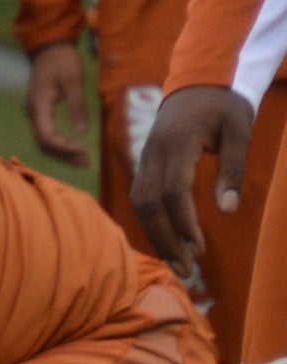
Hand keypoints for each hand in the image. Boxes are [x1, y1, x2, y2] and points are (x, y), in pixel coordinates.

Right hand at [24, 42, 89, 167]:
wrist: (49, 47)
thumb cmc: (62, 60)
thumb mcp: (74, 80)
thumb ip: (77, 105)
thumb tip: (81, 131)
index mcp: (38, 106)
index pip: (46, 136)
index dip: (63, 147)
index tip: (83, 149)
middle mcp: (32, 113)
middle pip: (44, 143)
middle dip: (64, 155)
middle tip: (86, 162)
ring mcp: (34, 114)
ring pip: (44, 142)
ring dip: (62, 153)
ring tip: (82, 160)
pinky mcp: (39, 113)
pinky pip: (46, 134)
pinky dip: (59, 144)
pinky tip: (73, 147)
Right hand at [131, 85, 254, 276]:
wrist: (197, 80)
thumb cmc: (223, 105)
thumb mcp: (239, 130)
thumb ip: (233, 169)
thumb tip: (227, 211)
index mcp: (176, 143)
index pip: (173, 191)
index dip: (184, 222)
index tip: (200, 247)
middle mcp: (152, 153)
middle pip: (148, 205)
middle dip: (165, 239)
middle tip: (186, 269)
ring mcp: (144, 159)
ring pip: (139, 205)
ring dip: (156, 236)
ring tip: (178, 262)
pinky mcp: (143, 166)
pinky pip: (140, 200)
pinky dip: (152, 224)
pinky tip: (168, 242)